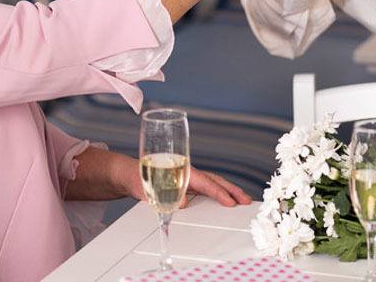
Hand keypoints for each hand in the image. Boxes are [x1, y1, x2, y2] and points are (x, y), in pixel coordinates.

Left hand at [125, 162, 251, 207]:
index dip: (219, 193)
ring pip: (213, 182)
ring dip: (228, 190)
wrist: (129, 173)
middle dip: (232, 190)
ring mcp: (188, 176)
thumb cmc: (136, 178)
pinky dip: (218, 191)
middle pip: (215, 180)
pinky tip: (225, 198)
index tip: (230, 202)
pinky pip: (207, 186)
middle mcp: (187, 172)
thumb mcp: (147, 189)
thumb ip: (162, 196)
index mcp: (180, 171)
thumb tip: (182, 203)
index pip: (205, 182)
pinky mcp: (187, 182)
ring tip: (242, 199)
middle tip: (246, 200)